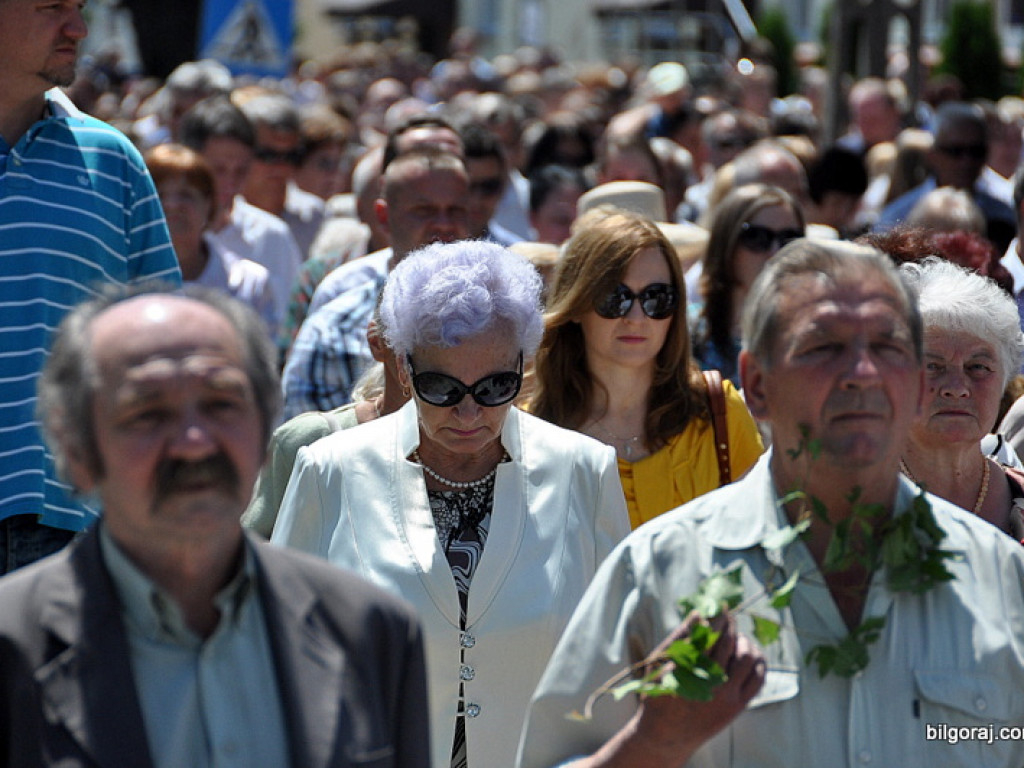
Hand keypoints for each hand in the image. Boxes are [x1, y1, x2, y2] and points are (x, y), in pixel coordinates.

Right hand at [585, 610, 765, 767]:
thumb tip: (698, 613)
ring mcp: (726, 694)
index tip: (721, 606)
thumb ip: (679, 638)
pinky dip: (758, 662)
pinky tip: (751, 655)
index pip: (710, 633)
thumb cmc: (659, 694)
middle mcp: (710, 681)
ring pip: (747, 658)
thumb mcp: (659, 664)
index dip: (718, 617)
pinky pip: (758, 679)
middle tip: (729, 616)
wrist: (666, 735)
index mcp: (689, 667)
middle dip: (730, 625)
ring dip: (745, 641)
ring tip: (739, 637)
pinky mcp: (737, 706)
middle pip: (729, 642)